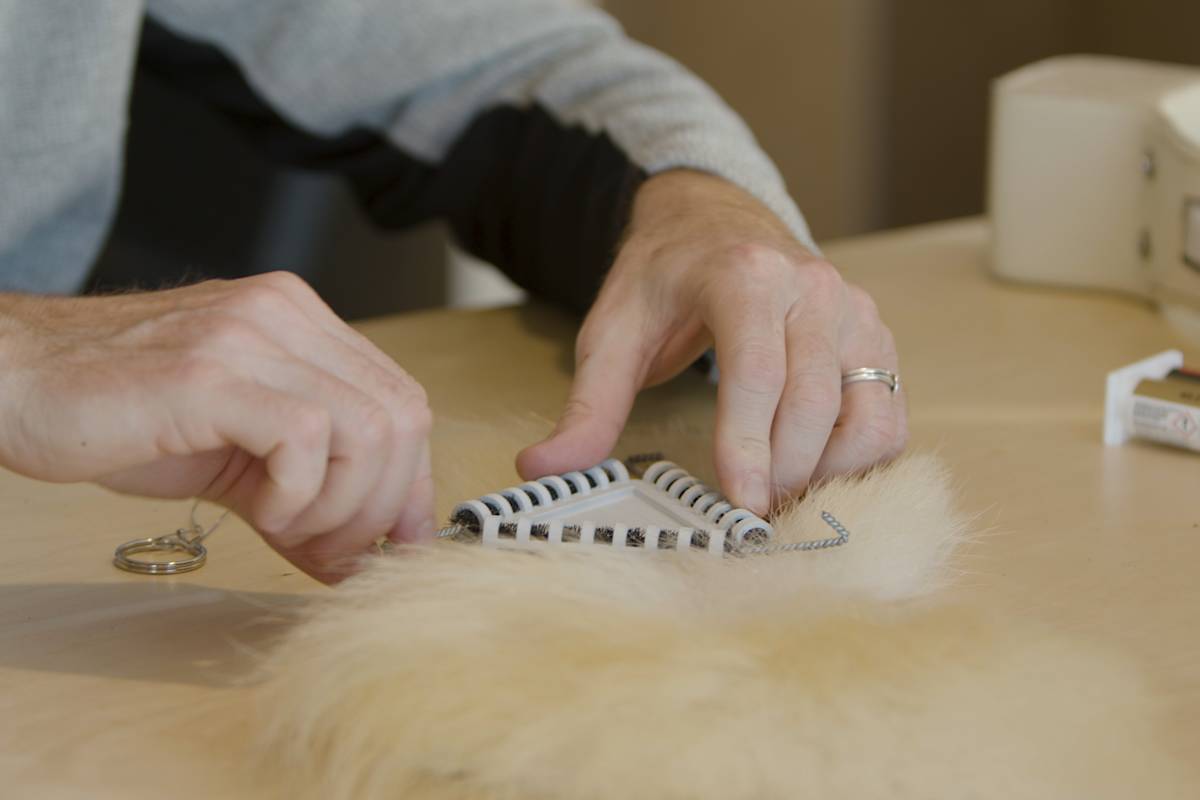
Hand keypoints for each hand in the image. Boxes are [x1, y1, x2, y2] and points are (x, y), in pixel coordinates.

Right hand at [0, 272, 433, 581]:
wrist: (16, 386)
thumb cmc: (120, 417)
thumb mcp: (236, 456)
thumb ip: (307, 492)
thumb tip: (361, 558)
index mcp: (300, 321)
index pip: (402, 399)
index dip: (410, 480)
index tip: (396, 540)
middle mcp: (285, 315)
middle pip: (402, 416)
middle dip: (382, 505)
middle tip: (332, 550)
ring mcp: (250, 336)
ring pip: (370, 427)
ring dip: (341, 504)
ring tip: (284, 527)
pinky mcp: (211, 373)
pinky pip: (308, 437)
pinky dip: (300, 494)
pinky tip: (259, 510)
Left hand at [518, 170, 906, 512]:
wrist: (715, 217)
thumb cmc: (663, 277)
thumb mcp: (611, 330)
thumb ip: (586, 404)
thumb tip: (544, 470)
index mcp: (743, 277)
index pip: (757, 372)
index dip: (748, 446)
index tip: (738, 506)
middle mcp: (811, 288)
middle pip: (812, 403)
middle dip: (782, 475)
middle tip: (746, 521)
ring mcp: (853, 311)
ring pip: (866, 415)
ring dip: (827, 474)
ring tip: (779, 500)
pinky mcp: (876, 336)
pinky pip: (889, 414)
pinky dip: (862, 459)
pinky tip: (815, 475)